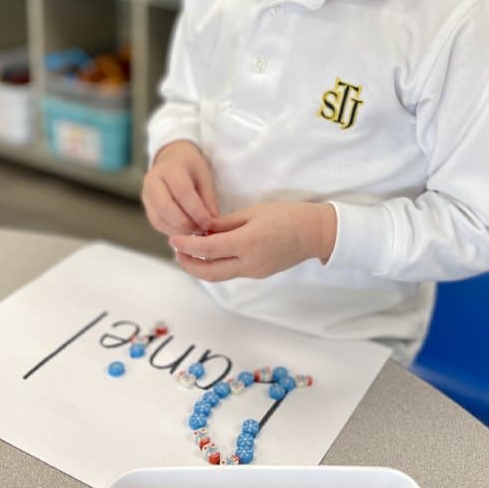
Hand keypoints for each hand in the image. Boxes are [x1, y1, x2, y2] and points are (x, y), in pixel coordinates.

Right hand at [141, 141, 218, 247]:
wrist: (172, 160)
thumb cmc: (192, 169)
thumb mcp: (205, 177)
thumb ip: (209, 200)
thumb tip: (212, 225)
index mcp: (171, 168)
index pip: (182, 192)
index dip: (196, 211)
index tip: (209, 223)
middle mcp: (153, 181)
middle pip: (166, 207)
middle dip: (186, 223)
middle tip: (202, 230)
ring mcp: (146, 195)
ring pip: (159, 219)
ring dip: (179, 230)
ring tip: (196, 232)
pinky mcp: (147, 207)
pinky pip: (157, 224)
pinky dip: (173, 231)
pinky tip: (186, 231)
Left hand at [169, 201, 336, 282]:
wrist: (315, 233)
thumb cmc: (287, 215)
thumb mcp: (254, 212)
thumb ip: (226, 223)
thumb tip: (203, 229)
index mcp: (247, 243)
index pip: (207, 249)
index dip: (186, 245)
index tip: (173, 238)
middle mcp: (249, 263)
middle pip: (209, 272)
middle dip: (188, 264)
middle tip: (176, 251)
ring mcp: (254, 272)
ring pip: (219, 275)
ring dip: (201, 267)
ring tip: (190, 253)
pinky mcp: (259, 274)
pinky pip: (232, 272)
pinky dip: (217, 265)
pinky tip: (213, 252)